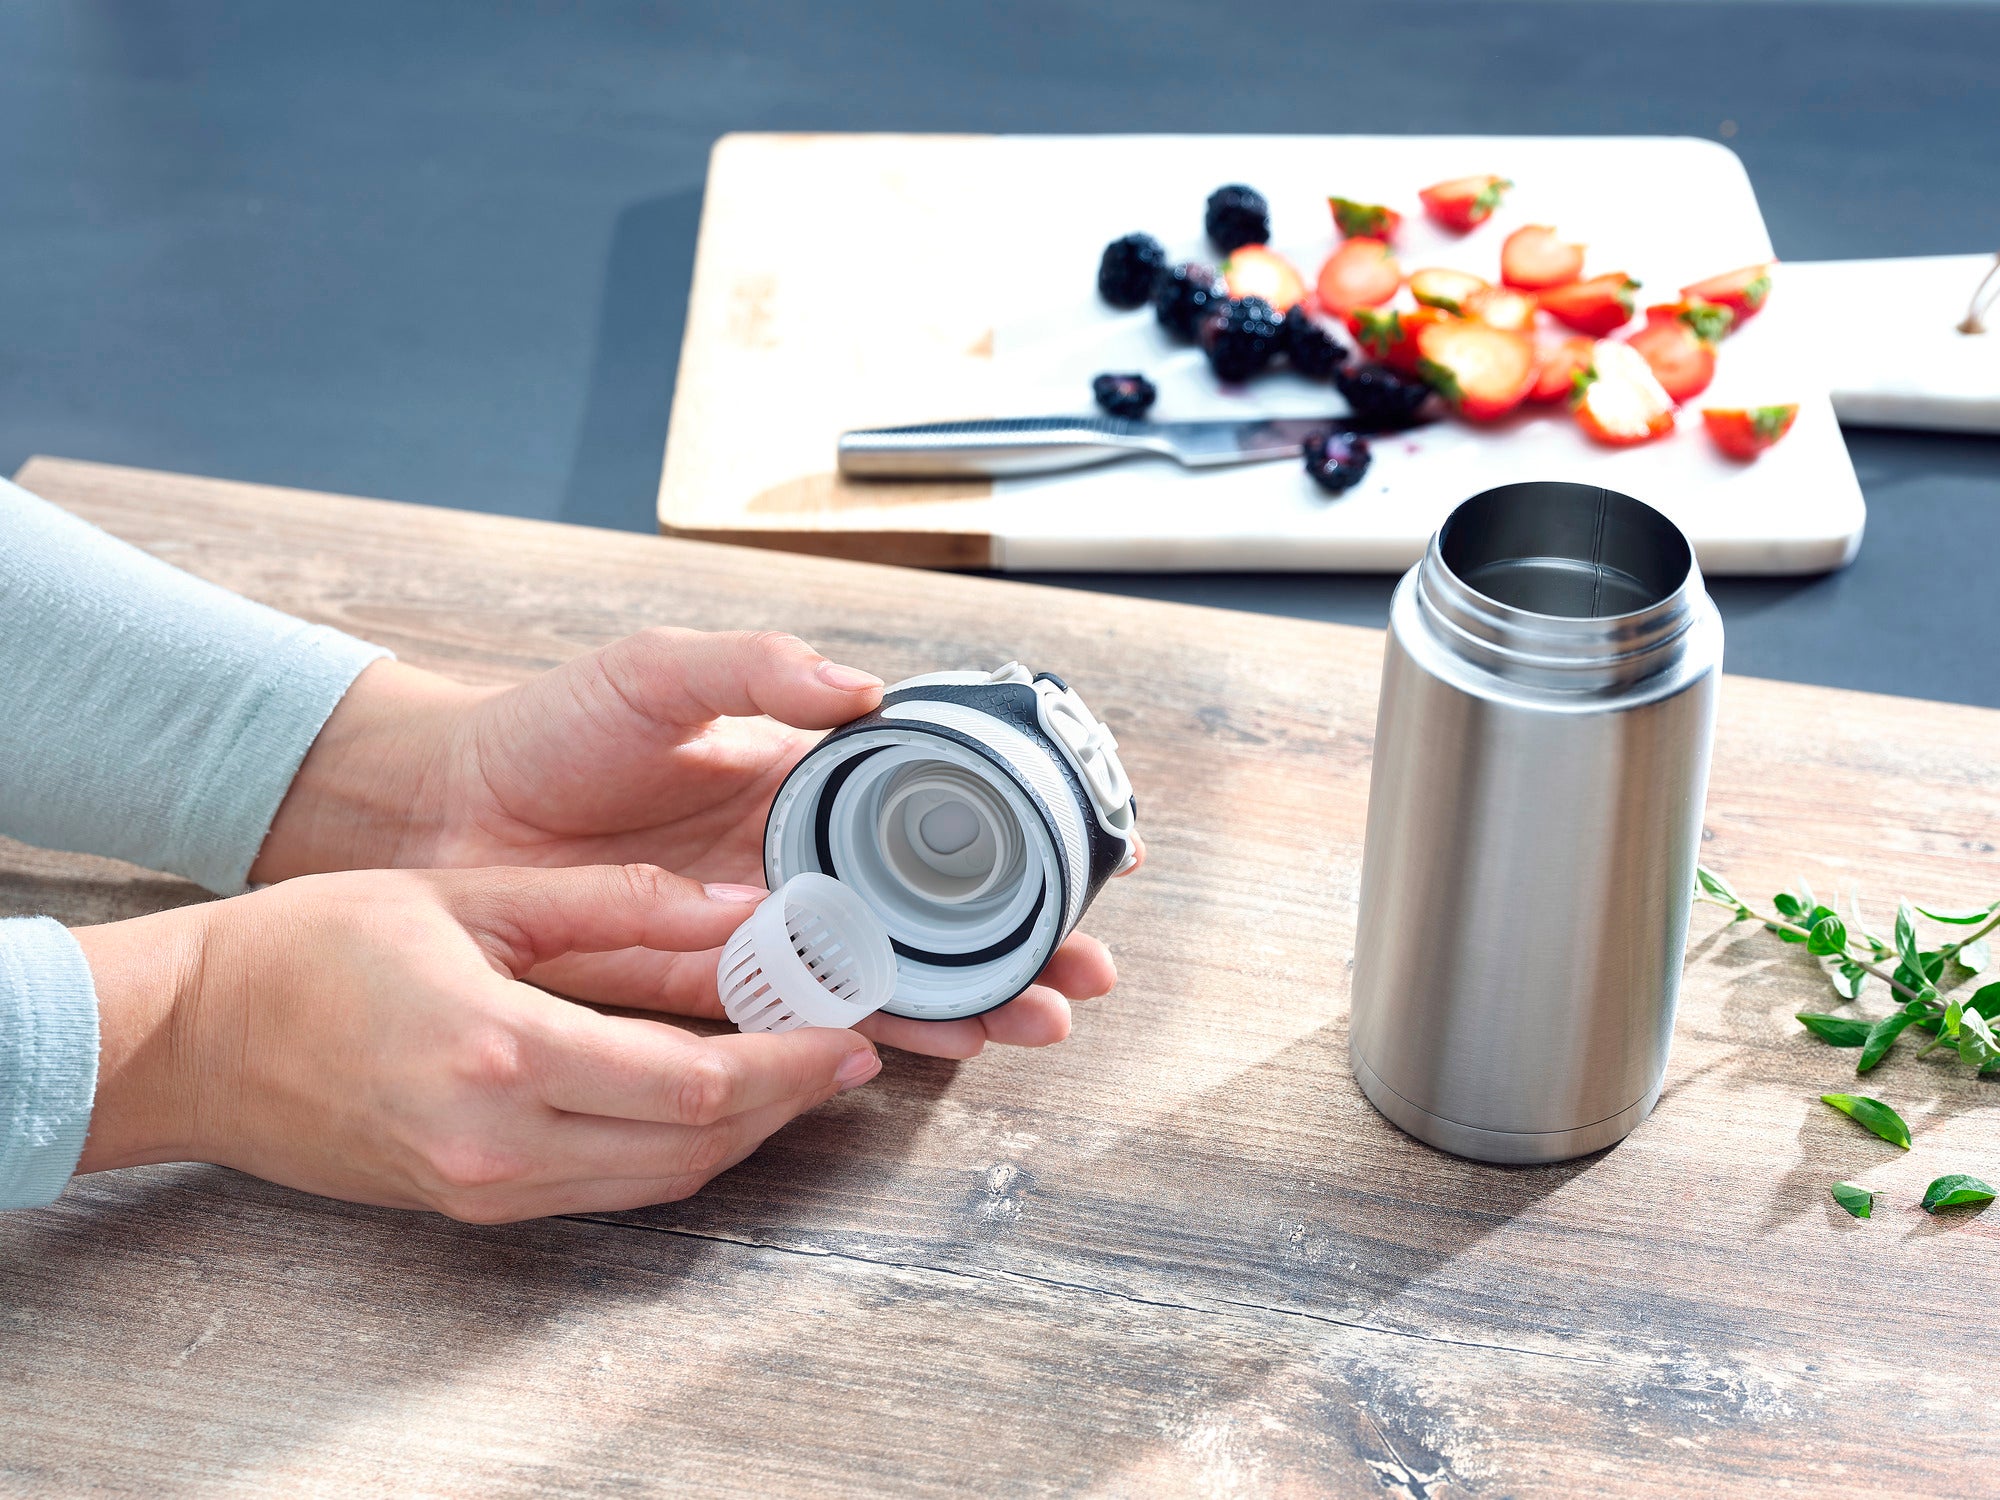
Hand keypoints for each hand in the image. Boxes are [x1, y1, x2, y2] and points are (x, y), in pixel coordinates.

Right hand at [72, 865, 880, 1219]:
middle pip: (693, 1145)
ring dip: (742, 1134)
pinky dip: (675, 1151)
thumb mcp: (470, 897)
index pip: (692, 1083)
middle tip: (849, 1052)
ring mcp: (483, 1188)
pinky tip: (708, 1100)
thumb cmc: (311, 948)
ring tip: (797, 1074)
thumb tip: (734, 904)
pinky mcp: (470, 1204)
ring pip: (659, 1181)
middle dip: (788, 1102)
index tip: (850, 1031)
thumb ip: (613, 904)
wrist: (191, 1040)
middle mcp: (498, 1144)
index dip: (789, 1064)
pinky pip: (607, 1189)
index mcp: (502, 1054)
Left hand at [254, 630, 1139, 1057]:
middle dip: (1013, 943)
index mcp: (800, 787)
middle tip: (1084, 970)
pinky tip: (933, 1045)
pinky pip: (801, 1021)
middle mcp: (794, 868)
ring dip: (965, 1001)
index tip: (1083, 851)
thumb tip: (863, 688)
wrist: (439, 814)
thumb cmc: (545, 731)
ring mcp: (756, 935)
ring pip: (884, 977)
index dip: (1006, 837)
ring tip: (1036, 1019)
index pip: (929, 815)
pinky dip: (871, 1036)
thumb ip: (756, 671)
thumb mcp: (654, 672)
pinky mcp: (705, 994)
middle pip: (929, 916)